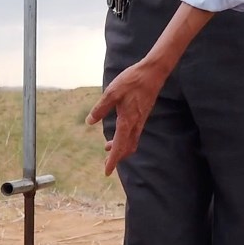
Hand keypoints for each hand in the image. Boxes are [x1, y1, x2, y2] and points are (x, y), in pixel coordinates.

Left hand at [86, 60, 167, 175]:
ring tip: (108, 149)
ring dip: (121, 148)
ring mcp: (141, 120)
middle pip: (127, 148)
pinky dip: (125, 139)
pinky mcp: (143, 115)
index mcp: (127, 121)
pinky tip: (118, 133)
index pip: (119, 146)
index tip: (107, 172)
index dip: (113, 161)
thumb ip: (101, 108)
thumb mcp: (112, 92)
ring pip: (131, 142)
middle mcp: (136, 124)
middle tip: (107, 165)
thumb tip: (90, 121)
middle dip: (117, 158)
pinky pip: (134, 134)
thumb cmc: (132, 80)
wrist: (153, 73)